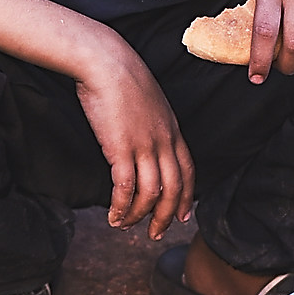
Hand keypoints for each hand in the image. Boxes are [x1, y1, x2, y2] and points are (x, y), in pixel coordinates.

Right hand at [0, 0, 193, 238]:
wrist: (105, 60)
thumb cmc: (119, 74)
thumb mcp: (146, 99)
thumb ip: (149, 120)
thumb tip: (140, 135)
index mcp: (172, 128)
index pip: (188, 169)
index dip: (187, 195)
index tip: (183, 213)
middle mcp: (164, 140)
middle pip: (174, 187)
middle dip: (167, 215)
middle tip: (157, 233)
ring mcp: (144, 145)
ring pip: (152, 193)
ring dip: (141, 215)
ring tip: (127, 226)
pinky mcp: (121, 149)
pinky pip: (126, 188)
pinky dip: (121, 206)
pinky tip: (113, 215)